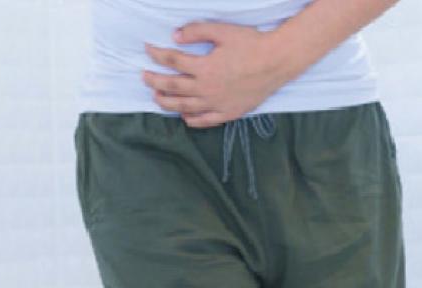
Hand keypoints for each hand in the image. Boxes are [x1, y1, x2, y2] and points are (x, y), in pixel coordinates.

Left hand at [142, 22, 293, 127]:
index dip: (157, 54)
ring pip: (184, 107)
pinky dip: (191, 120)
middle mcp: (207, 89)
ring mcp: (216, 103)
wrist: (277, 61)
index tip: (147, 50)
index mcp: (204, 67)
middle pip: (173, 87)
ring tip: (156, 98)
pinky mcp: (228, 113)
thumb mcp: (223, 32)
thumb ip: (197, 32)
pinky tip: (184, 116)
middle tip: (144, 77)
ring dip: (167, 103)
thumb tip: (174, 37)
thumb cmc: (251, 44)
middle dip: (155, 81)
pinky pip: (205, 121)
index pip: (173, 61)